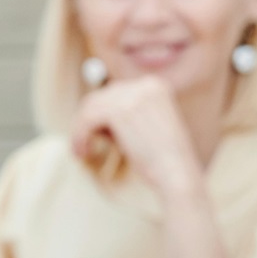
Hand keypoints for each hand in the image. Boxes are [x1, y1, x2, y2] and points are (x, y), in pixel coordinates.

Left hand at [70, 76, 202, 198]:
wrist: (176, 173)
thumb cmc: (162, 160)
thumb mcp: (145, 127)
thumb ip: (124, 116)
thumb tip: (93, 116)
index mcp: (154, 85)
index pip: (114, 93)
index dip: (99, 115)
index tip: (93, 136)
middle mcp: (144, 84)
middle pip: (100, 96)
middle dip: (87, 121)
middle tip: (82, 144)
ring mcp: (132, 95)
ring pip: (90, 107)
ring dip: (81, 129)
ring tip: (81, 150)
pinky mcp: (119, 111)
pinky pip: (88, 119)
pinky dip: (80, 135)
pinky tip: (83, 151)